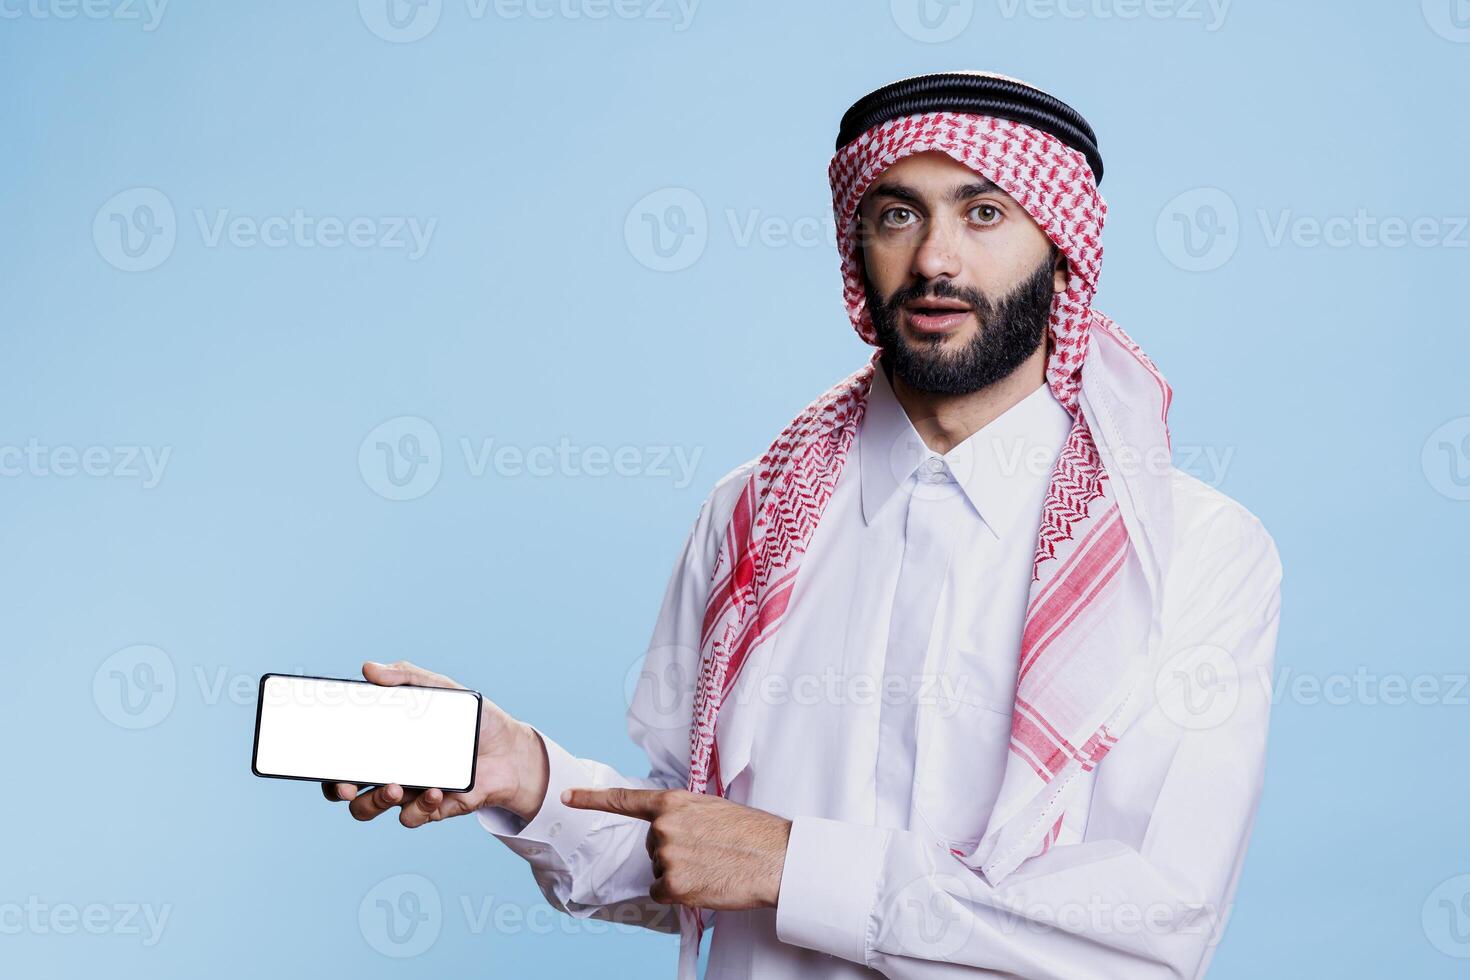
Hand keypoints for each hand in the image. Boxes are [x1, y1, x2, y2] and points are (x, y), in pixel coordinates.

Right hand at [320, 660, 549, 827]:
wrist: (511, 749)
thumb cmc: (470, 719)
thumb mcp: (441, 690)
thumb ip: (407, 678)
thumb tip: (369, 668)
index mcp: (383, 743)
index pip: (342, 755)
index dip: (324, 761)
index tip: (320, 758)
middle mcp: (388, 770)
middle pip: (347, 790)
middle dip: (339, 789)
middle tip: (347, 784)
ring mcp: (407, 791)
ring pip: (372, 807)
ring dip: (376, 801)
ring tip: (395, 787)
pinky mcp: (431, 807)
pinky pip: (412, 816)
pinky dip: (420, 806)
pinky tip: (436, 791)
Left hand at [563, 787, 790, 910]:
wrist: (776, 858)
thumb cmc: (752, 833)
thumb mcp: (712, 809)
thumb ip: (683, 815)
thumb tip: (667, 831)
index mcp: (674, 802)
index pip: (625, 799)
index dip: (592, 799)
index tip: (567, 797)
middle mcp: (663, 826)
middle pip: (652, 847)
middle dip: (675, 852)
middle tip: (710, 851)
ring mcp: (667, 856)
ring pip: (659, 871)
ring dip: (681, 874)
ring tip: (713, 865)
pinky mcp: (674, 884)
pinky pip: (663, 893)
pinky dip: (681, 895)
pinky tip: (706, 883)